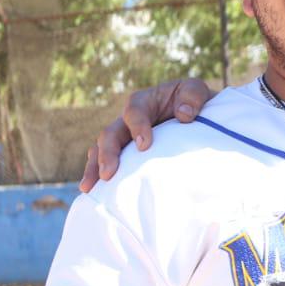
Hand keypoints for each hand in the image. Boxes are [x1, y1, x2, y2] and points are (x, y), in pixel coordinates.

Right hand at [81, 78, 214, 189]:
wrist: (194, 115)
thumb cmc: (192, 101)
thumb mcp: (195, 91)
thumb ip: (192, 97)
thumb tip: (184, 115)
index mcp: (143, 102)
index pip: (134, 111)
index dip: (137, 126)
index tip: (144, 145)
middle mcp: (126, 120)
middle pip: (110, 134)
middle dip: (108, 153)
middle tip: (108, 174)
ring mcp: (123, 138)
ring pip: (101, 150)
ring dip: (94, 169)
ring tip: (90, 188)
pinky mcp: (125, 154)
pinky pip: (106, 163)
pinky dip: (99, 177)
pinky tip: (95, 194)